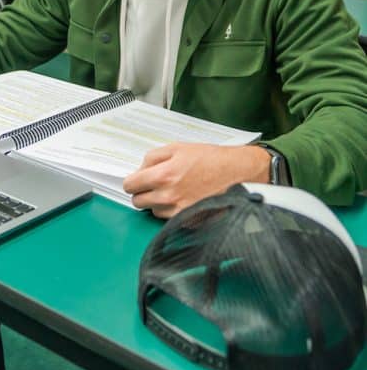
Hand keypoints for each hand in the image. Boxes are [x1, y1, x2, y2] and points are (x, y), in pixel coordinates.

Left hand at [122, 143, 270, 218]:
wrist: (238, 173)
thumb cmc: (210, 159)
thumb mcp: (177, 148)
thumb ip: (152, 158)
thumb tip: (140, 170)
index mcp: (162, 176)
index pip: (130, 186)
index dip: (131, 182)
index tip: (135, 181)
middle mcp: (168, 197)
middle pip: (137, 202)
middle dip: (142, 192)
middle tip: (154, 184)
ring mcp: (178, 212)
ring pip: (153, 211)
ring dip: (157, 202)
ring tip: (173, 190)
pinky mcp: (189, 221)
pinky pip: (169, 219)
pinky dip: (171, 210)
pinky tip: (183, 198)